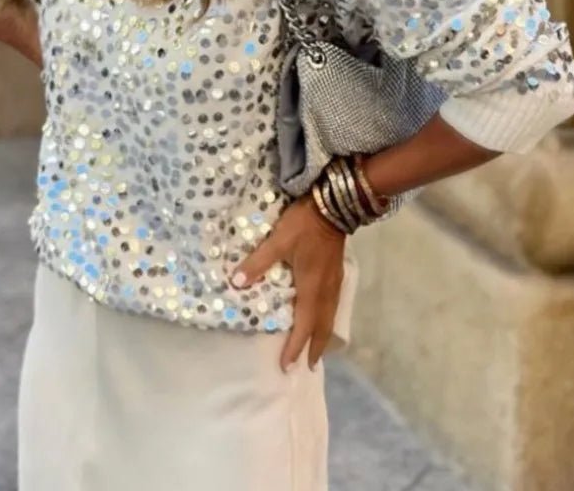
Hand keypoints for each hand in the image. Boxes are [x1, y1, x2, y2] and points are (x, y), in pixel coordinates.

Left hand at [228, 192, 346, 373]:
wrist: (333, 206)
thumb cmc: (304, 225)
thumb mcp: (278, 241)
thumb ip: (258, 262)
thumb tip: (236, 282)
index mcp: (311, 287)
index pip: (303, 325)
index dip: (295, 347)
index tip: (287, 366)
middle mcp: (325, 290)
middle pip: (322, 327)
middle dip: (314, 348)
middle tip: (307, 367)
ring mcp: (334, 282)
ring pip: (330, 317)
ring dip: (322, 336)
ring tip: (316, 349)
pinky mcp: (337, 273)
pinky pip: (333, 306)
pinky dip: (327, 320)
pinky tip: (322, 317)